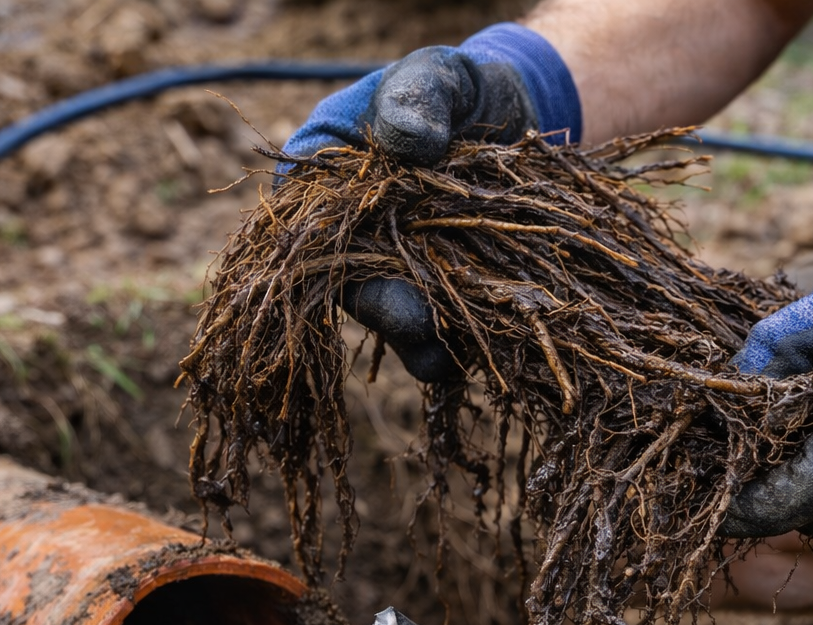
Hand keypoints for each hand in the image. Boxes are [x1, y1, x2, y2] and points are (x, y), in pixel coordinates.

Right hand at [282, 24, 580, 381]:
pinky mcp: (432, 289)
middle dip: (380, 304)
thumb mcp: (434, 77)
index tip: (351, 260)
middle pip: (348, 277)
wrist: (508, 117)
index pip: (304, 214)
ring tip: (443, 358)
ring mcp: (389, 266)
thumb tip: (410, 141)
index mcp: (324, 173)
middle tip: (412, 322)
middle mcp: (348, 230)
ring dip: (415, 339)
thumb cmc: (454, 91)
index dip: (321, 244)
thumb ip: (416, 98)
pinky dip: (453, 343)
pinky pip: (434, 327)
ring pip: (391, 313)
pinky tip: (478, 351)